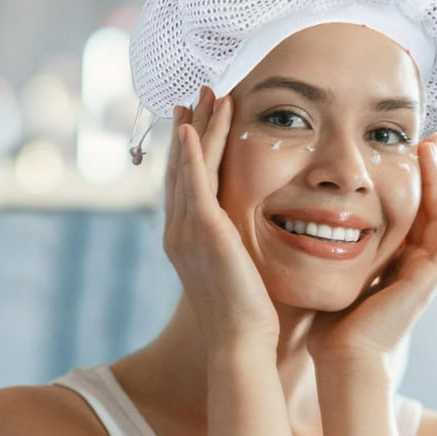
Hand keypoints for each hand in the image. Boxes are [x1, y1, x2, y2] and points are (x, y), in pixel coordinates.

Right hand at [163, 86, 278, 351]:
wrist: (241, 341)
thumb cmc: (250, 314)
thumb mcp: (240, 271)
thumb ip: (239, 246)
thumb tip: (258, 235)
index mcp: (187, 241)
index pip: (185, 185)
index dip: (187, 152)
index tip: (193, 122)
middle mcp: (179, 231)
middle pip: (180, 168)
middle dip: (188, 129)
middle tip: (192, 96)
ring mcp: (186, 230)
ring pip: (188, 167)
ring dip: (196, 128)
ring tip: (204, 94)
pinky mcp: (203, 231)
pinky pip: (193, 182)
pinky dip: (190, 153)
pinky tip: (190, 127)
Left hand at [309, 137, 436, 377]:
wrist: (342, 357)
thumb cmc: (331, 326)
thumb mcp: (331, 276)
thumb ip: (327, 254)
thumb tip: (305, 228)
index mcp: (391, 264)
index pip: (404, 215)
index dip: (406, 186)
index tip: (401, 155)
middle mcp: (411, 266)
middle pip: (427, 210)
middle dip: (427, 175)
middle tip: (428, 142)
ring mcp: (424, 273)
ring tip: (436, 149)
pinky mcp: (430, 280)